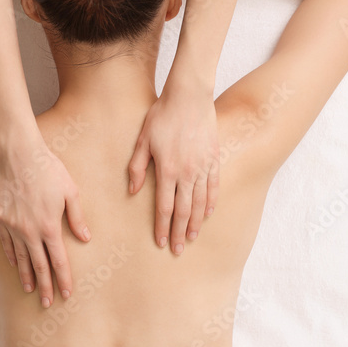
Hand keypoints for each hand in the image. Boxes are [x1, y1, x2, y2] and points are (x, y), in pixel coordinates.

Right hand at [0, 135, 90, 307]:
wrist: (18, 153)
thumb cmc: (48, 169)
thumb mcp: (71, 191)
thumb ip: (77, 218)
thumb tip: (85, 239)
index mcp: (49, 226)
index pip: (58, 260)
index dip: (63, 278)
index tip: (66, 294)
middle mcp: (29, 230)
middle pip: (38, 265)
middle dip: (45, 285)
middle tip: (48, 303)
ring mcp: (11, 225)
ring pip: (20, 257)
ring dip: (26, 275)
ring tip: (30, 289)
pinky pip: (6, 242)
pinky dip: (11, 255)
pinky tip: (14, 264)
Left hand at [127, 79, 219, 254]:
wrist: (189, 96)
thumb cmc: (162, 116)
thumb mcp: (143, 140)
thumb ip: (137, 167)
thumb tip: (134, 191)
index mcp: (167, 170)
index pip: (164, 207)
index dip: (162, 227)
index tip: (161, 242)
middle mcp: (187, 173)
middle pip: (183, 211)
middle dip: (179, 233)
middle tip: (177, 250)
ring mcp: (203, 167)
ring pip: (200, 203)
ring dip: (195, 223)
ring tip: (191, 237)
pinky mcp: (214, 160)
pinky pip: (214, 187)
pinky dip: (210, 203)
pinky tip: (207, 214)